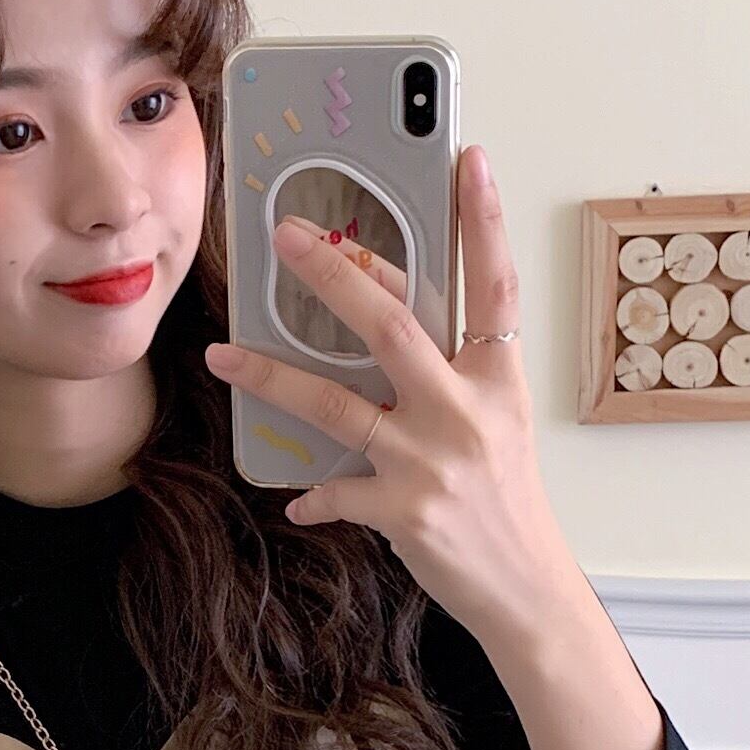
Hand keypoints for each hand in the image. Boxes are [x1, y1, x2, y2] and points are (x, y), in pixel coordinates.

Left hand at [203, 144, 582, 652]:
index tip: (466, 162)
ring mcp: (434, 460)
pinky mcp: (405, 510)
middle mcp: (467, 411)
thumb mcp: (494, 422)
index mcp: (497, 380)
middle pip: (393, 325)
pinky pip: (336, 490)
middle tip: (287, 236)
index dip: (483, 221)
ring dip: (272, 376)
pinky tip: (297, 495)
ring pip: (337, 403)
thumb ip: (445, 371)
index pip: (493, 285)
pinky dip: (313, 493)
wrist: (526, 587)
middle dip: (334, 275)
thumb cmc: (502, 499)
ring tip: (224, 353)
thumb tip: (378, 314)